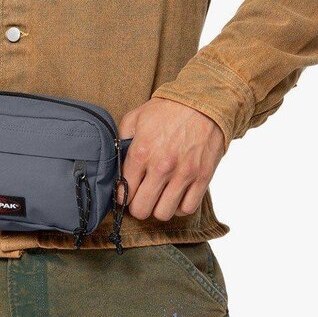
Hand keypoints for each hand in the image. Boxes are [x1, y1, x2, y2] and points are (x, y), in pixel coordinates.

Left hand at [116, 96, 226, 220]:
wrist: (204, 103)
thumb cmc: (168, 110)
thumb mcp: (135, 117)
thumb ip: (121, 140)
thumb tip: (113, 161)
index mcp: (141, 151)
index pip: (124, 191)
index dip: (122, 196)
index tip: (126, 193)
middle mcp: (162, 166)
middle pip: (142, 208)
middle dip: (138, 207)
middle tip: (141, 198)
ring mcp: (184, 174)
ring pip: (164, 213)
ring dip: (159, 208)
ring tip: (159, 197)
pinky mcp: (203, 177)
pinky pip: (188, 208)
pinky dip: (180, 207)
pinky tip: (176, 196)